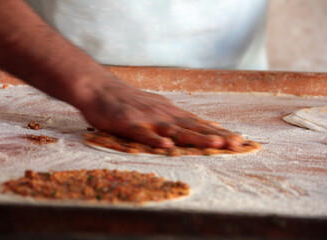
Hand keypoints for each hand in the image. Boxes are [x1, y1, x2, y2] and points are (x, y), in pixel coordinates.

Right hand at [78, 77, 243, 149]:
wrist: (101, 89)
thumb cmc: (129, 102)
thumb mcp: (159, 107)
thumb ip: (180, 119)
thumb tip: (206, 126)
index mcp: (171, 113)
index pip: (200, 124)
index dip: (220, 133)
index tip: (240, 141)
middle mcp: (164, 116)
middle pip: (193, 128)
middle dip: (217, 137)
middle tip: (238, 145)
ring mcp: (147, 119)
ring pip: (175, 131)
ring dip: (195, 137)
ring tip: (215, 144)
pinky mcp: (129, 124)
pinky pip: (144, 134)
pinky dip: (156, 140)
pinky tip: (167, 147)